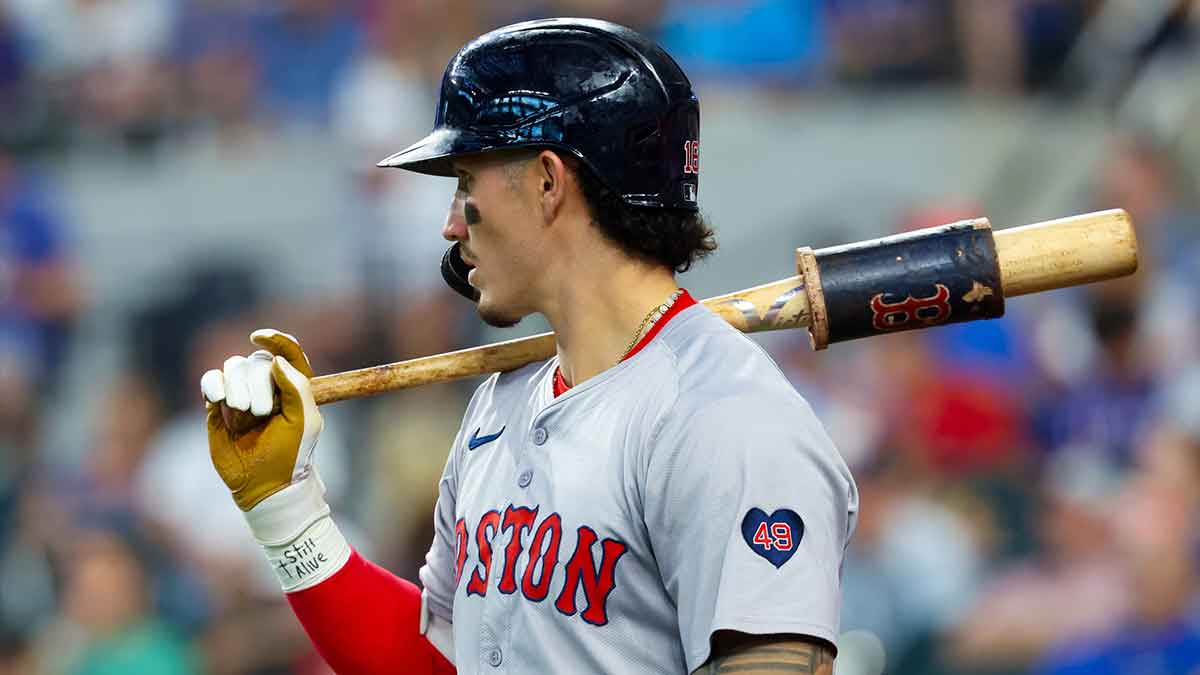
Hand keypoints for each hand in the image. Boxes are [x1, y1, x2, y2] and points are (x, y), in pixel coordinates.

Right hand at [201, 329, 322, 510]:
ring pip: (232, 367)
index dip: (275, 340)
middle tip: (262, 412)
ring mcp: (241, 393)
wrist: (266, 484)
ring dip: (237, 385)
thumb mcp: (305, 421)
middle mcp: (266, 385)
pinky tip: (218, 399)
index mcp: (292, 386)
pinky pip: (210, 380)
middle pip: (256, 361)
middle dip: (257, 382)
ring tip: (243, 411)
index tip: (260, 338)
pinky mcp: (217, 406)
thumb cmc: (291, 453)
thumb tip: (275, 361)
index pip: (285, 352)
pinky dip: (213, 384)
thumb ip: (297, 388)